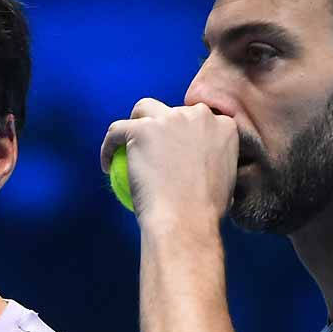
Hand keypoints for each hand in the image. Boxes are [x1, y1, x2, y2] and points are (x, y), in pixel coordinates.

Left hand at [100, 98, 237, 225]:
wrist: (185, 222)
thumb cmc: (205, 214)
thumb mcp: (225, 183)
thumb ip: (216, 164)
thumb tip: (204, 168)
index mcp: (224, 126)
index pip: (198, 119)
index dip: (184, 132)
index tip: (174, 149)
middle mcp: (199, 115)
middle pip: (172, 111)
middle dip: (161, 125)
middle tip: (151, 149)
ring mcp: (169, 119)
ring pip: (143, 110)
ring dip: (136, 123)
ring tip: (126, 145)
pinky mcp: (142, 129)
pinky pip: (116, 131)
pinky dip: (108, 147)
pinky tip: (106, 164)